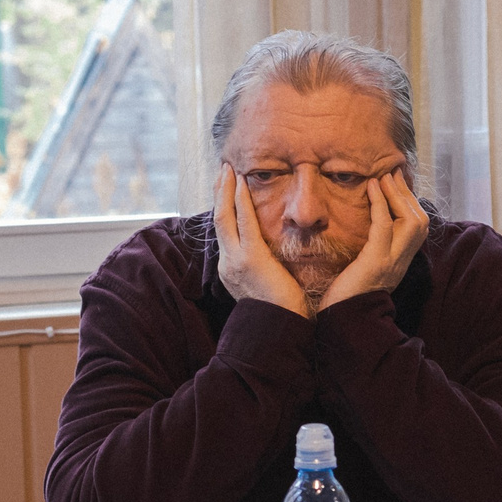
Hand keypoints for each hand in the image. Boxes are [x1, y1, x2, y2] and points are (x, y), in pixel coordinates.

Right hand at [214, 163, 309, 313]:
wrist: (280, 331)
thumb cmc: (281, 312)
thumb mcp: (267, 286)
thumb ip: (265, 269)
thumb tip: (273, 259)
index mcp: (232, 270)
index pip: (226, 233)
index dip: (225, 209)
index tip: (226, 191)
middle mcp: (227, 264)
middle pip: (219, 221)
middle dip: (219, 194)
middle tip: (222, 170)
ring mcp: (235, 261)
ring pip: (225, 217)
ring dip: (226, 190)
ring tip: (228, 170)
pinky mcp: (249, 258)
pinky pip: (243, 221)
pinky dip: (240, 200)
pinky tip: (240, 183)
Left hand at [320, 173, 427, 309]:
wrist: (343, 321)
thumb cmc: (346, 296)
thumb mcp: (364, 269)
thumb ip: (370, 251)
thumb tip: (364, 230)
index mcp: (400, 263)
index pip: (416, 228)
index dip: (410, 203)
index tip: (398, 183)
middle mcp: (402, 262)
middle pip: (419, 221)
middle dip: (407, 194)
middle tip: (393, 174)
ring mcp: (392, 261)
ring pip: (410, 221)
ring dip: (397, 195)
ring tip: (384, 177)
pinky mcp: (377, 261)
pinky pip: (385, 226)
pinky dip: (380, 204)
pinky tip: (372, 188)